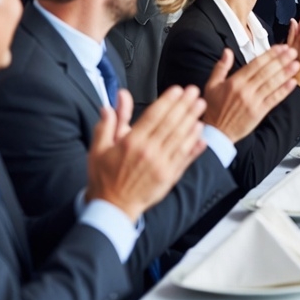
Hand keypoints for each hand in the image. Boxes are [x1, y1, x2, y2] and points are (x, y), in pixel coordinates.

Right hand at [86, 85, 206, 222]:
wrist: (112, 209)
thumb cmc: (105, 178)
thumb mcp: (99, 149)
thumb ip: (108, 123)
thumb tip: (113, 103)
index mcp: (131, 143)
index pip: (154, 116)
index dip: (167, 100)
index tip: (177, 90)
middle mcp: (148, 152)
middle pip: (170, 123)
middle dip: (184, 104)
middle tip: (194, 91)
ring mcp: (161, 164)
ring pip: (180, 137)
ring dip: (192, 119)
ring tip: (200, 105)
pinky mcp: (170, 176)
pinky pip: (185, 156)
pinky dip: (194, 144)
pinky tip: (201, 133)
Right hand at [202, 46, 299, 142]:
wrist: (216, 133)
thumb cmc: (214, 109)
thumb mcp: (212, 85)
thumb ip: (221, 67)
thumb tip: (227, 51)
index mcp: (235, 81)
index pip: (256, 64)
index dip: (270, 54)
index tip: (280, 47)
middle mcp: (245, 90)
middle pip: (267, 72)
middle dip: (281, 60)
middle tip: (293, 51)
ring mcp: (253, 102)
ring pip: (272, 84)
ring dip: (285, 73)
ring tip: (296, 64)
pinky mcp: (259, 113)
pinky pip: (273, 99)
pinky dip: (284, 90)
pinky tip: (292, 83)